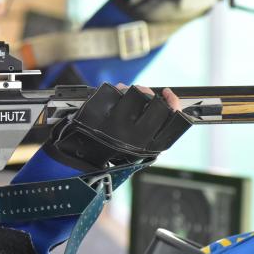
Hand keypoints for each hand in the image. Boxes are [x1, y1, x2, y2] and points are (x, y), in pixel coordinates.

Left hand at [47, 83, 191, 169]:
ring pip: (132, 93)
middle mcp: (134, 136)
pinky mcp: (96, 114)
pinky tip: (110, 98)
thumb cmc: (110, 156)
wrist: (80, 162)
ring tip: (123, 97)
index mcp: (148, 147)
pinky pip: (111, 93)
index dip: (174, 103)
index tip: (168, 94)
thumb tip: (163, 104)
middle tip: (143, 94)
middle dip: (148, 94)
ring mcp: (114, 124)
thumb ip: (151, 132)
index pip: (172, 119)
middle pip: (153, 102)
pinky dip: (112, 91)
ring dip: (129, 91)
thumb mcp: (138, 153)